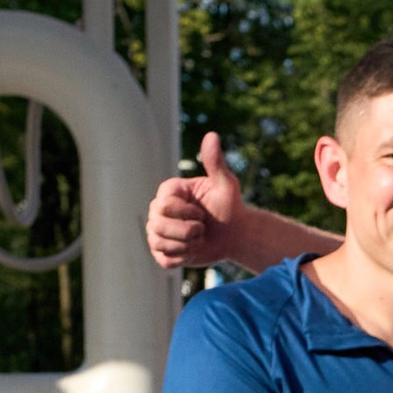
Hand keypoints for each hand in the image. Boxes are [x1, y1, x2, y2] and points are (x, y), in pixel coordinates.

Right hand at [148, 129, 246, 271]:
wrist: (235, 235)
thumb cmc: (230, 207)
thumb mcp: (226, 184)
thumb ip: (215, 162)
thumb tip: (211, 135)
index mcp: (169, 191)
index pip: (165, 205)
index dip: (188, 214)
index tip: (203, 212)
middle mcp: (159, 209)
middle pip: (157, 224)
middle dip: (187, 231)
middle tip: (202, 228)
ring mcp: (158, 230)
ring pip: (159, 242)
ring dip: (186, 245)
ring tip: (198, 239)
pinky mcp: (162, 250)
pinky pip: (163, 258)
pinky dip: (182, 257)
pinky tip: (193, 250)